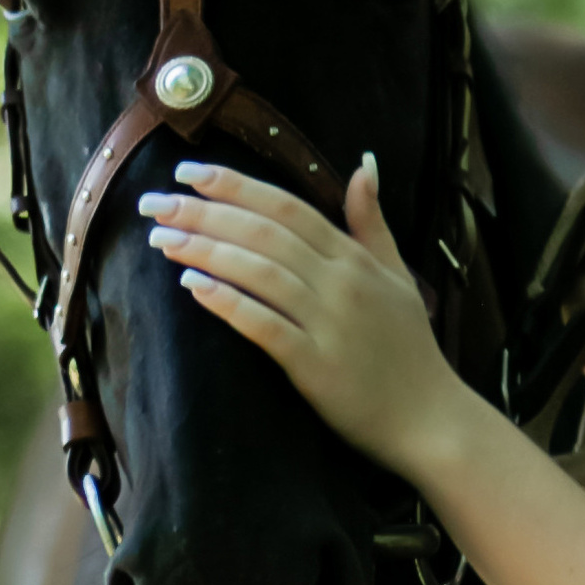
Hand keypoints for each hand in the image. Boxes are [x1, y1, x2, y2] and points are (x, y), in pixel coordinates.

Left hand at [139, 155, 462, 473]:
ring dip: (206, 249)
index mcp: (354, 258)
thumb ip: (372, 222)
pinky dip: (228, 302)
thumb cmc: (409, 352)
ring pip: (259, 271)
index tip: (187, 172)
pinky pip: (265, 325)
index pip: (287, 206)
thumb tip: (363, 164)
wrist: (431, 420)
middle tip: (153, 202)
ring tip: (161, 238)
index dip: (235, 185)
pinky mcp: (316, 366)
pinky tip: (192, 285)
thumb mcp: (397, 276)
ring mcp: (329, 323)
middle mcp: (341, 282)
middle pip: (264, 232)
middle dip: (203, 212)